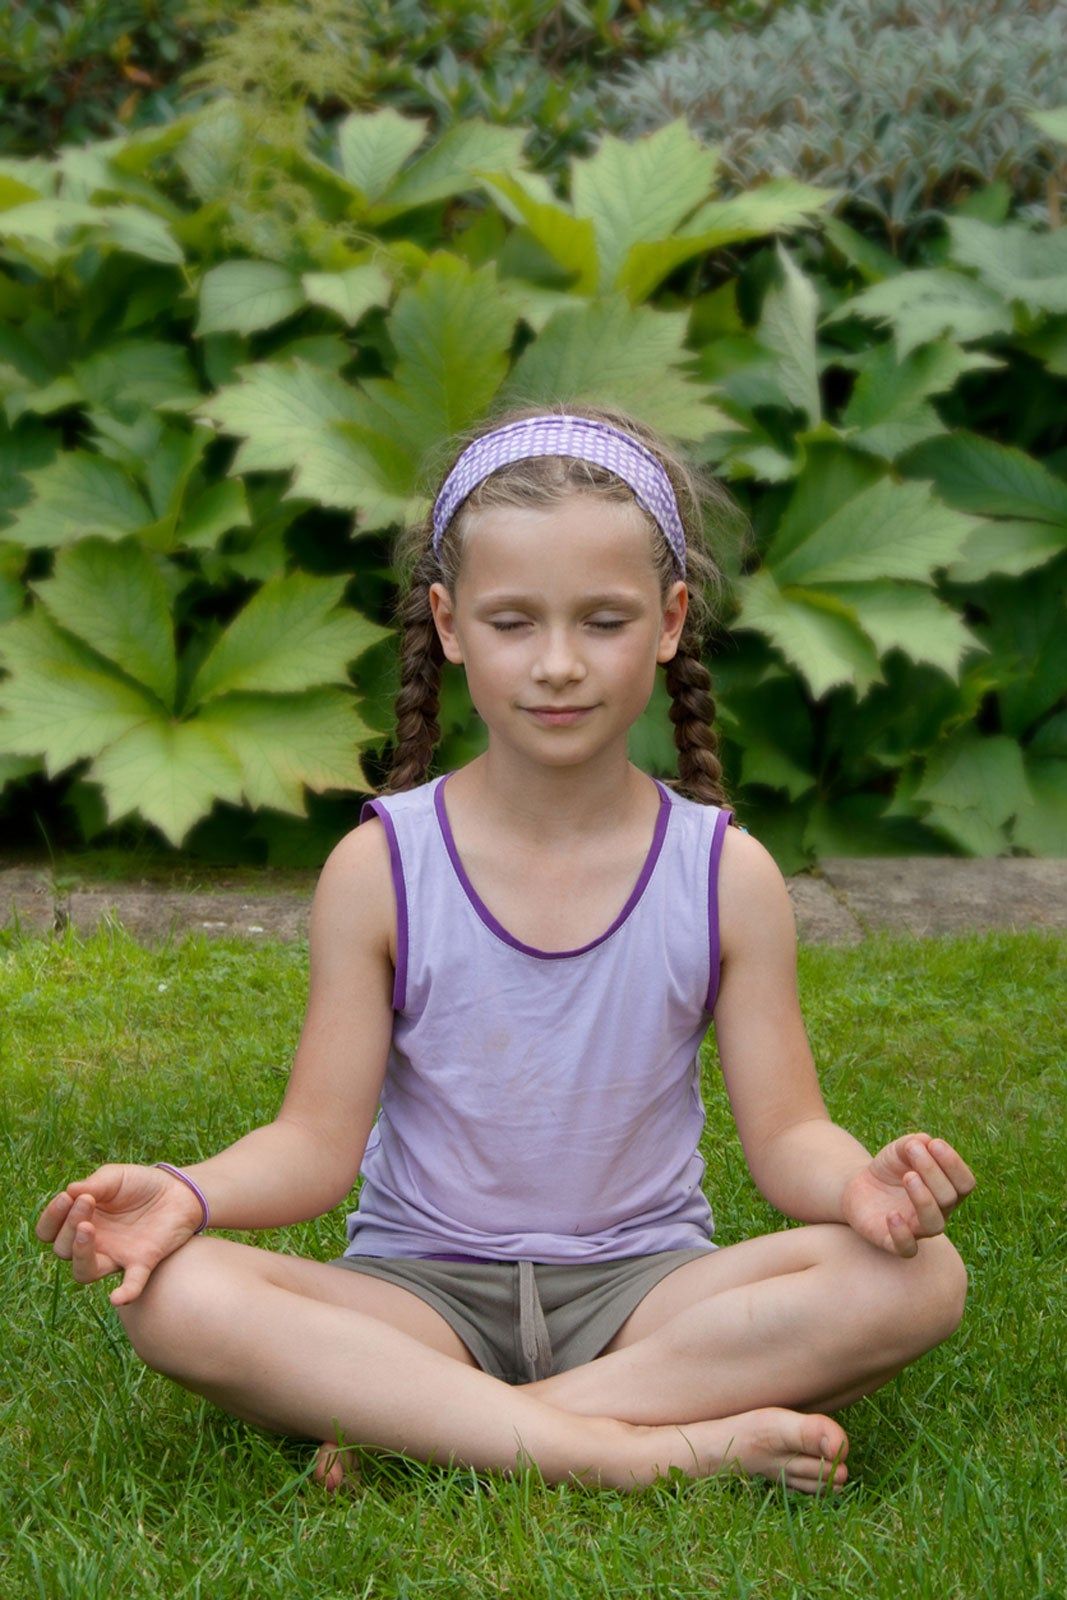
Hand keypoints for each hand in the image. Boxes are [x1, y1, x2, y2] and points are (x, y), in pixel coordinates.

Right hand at [35, 1163, 205, 1305]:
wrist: (179, 1190)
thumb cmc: (140, 1184)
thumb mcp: (115, 1177)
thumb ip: (94, 1184)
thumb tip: (69, 1192)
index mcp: (81, 1220)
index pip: (49, 1231)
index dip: (51, 1218)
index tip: (66, 1197)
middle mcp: (93, 1243)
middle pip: (62, 1249)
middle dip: (69, 1224)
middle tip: (87, 1201)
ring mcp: (115, 1255)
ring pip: (84, 1272)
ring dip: (80, 1254)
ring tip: (87, 1228)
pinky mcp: (142, 1262)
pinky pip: (131, 1284)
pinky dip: (126, 1293)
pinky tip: (117, 1298)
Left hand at [841, 1134, 975, 1258]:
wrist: (861, 1187)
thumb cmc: (890, 1169)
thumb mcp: (900, 1150)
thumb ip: (915, 1143)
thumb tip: (927, 1143)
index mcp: (947, 1190)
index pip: (965, 1183)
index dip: (954, 1163)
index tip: (934, 1144)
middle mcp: (938, 1213)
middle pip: (949, 1198)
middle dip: (932, 1171)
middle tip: (912, 1150)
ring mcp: (917, 1229)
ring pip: (934, 1224)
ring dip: (924, 1199)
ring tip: (908, 1176)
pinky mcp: (893, 1242)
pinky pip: (907, 1248)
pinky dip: (902, 1233)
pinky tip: (891, 1214)